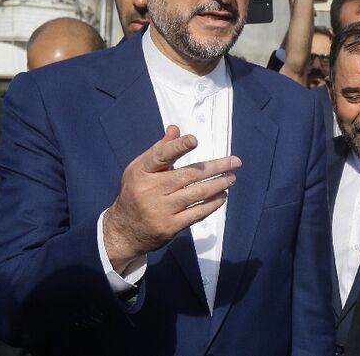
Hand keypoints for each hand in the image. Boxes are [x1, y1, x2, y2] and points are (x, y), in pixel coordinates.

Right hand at [103, 125, 241, 272]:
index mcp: (140, 171)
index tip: (194, 140)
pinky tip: (222, 196)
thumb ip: (160, 150)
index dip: (177, 147)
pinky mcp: (169, 227)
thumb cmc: (136, 192)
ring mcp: (160, 210)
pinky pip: (197, 213)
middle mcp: (149, 190)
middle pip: (188, 175)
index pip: (160, 156)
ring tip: (232, 178)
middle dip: (215, 167)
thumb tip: (175, 129)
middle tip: (235, 162)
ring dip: (218, 185)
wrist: (123, 231)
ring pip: (196, 194)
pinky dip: (212, 204)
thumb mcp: (140, 169)